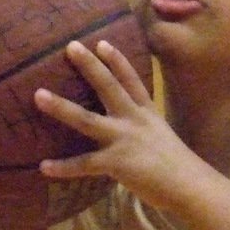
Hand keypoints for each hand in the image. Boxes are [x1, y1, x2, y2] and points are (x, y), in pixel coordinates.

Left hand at [36, 40, 200, 209]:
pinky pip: (85, 164)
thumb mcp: (163, 141)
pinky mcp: (117, 162)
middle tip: (71, 46)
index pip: (132, 81)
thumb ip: (145, 135)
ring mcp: (124, 140)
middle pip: (109, 87)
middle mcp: (134, 121)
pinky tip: (44, 167)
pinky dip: (64, 167)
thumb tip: (132, 140)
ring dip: (61, 107)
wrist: (190, 186)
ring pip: (87, 120)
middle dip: (90, 66)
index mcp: (148, 115)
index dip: (117, 61)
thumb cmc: (180, 169)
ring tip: (38, 95)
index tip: (102, 43)